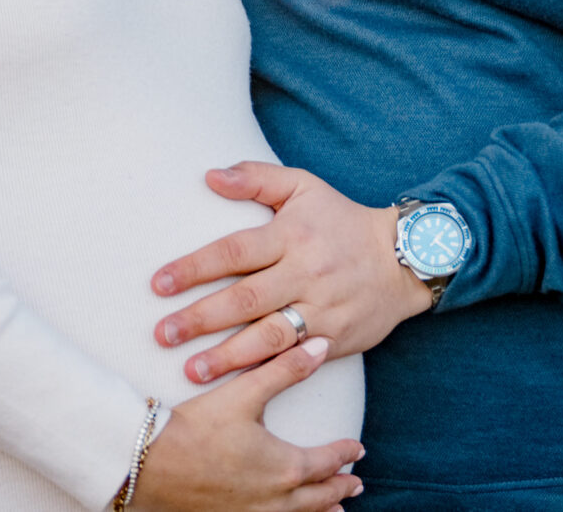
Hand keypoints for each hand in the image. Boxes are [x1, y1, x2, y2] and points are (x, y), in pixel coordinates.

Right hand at [130, 337, 361, 511]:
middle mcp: (275, 499)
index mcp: (285, 467)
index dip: (344, 454)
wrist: (149, 463)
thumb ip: (286, 369)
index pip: (326, 461)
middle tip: (355, 484)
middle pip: (318, 496)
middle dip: (339, 487)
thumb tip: (321, 345)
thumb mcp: (244, 392)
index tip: (357, 450)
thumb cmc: (197, 427)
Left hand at [150, 163, 433, 385]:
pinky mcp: (335, 340)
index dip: (194, 268)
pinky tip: (236, 385)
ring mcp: (322, 310)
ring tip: (191, 371)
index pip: (234, 252)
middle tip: (162, 334)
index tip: (159, 284)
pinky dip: (265, 372)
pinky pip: (295, 360)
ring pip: (268, 337)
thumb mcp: (304, 186)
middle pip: (245, 299)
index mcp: (292, 235)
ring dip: (227, 357)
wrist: (403, 259)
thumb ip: (256, 178)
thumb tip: (210, 176)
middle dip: (200, 319)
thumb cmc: (341, 220)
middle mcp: (305, 274)